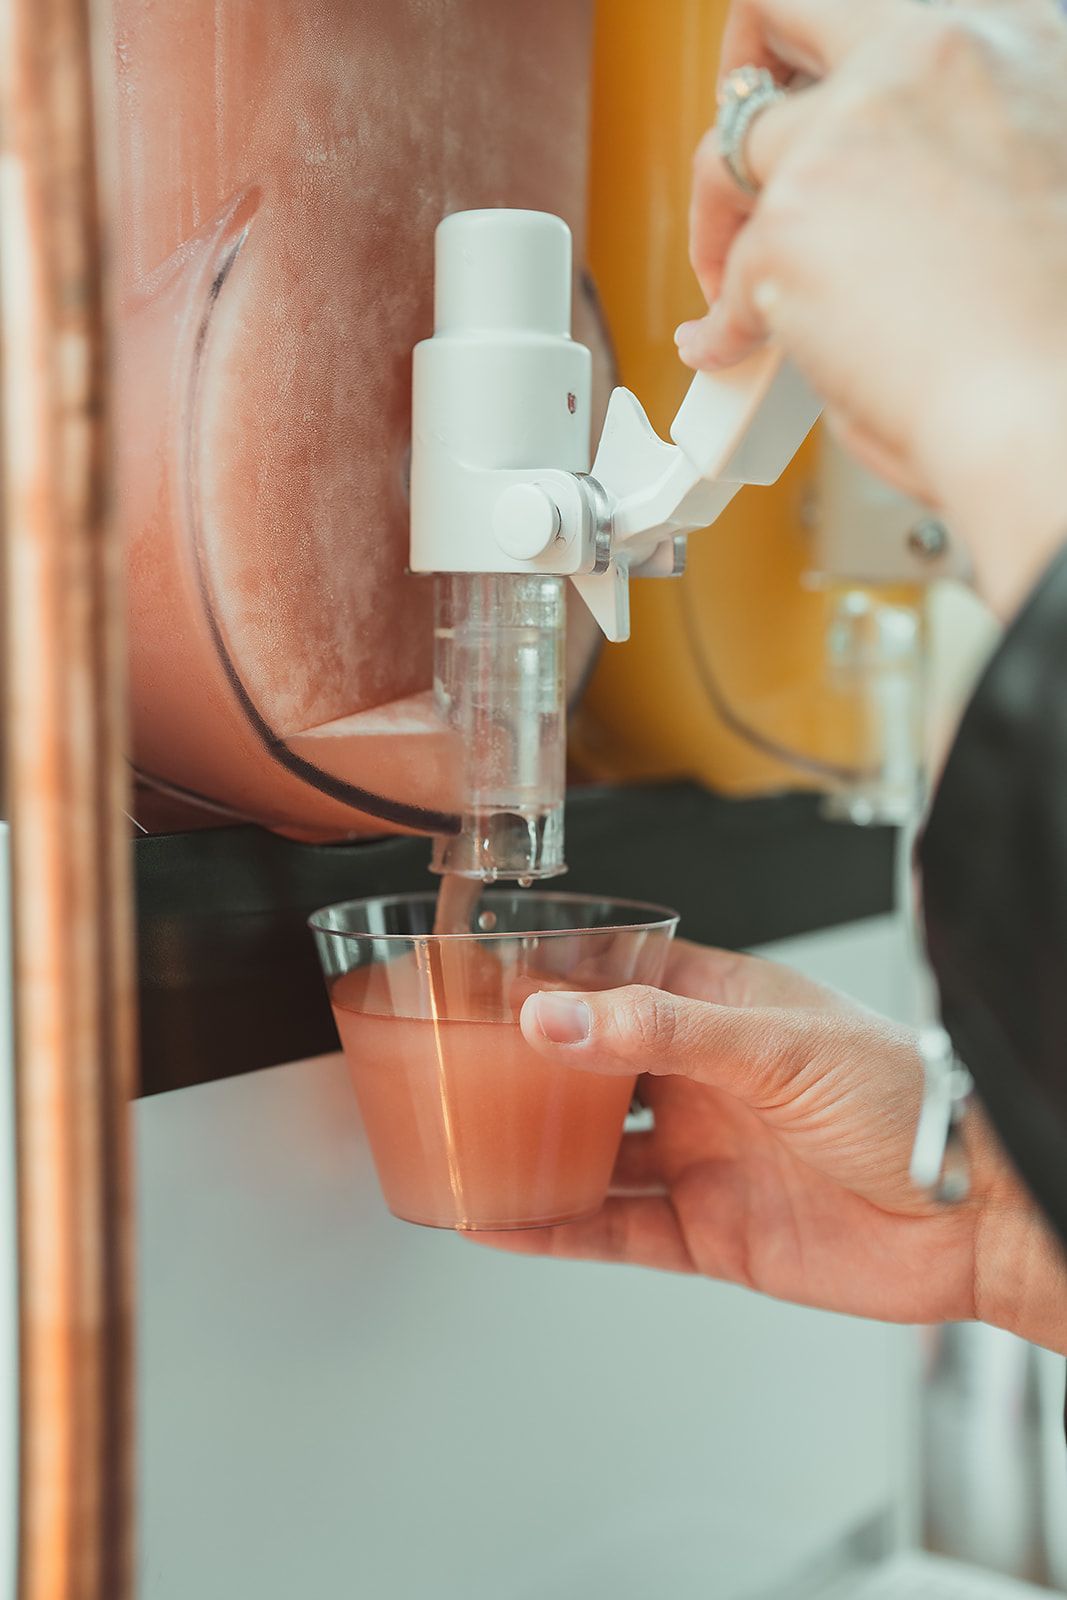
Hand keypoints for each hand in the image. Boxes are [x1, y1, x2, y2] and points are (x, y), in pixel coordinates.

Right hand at [476, 942, 1066, 1355]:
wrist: (973, 1214)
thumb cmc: (906, 1099)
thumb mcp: (777, 1044)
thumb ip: (662, 1032)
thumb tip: (557, 1016)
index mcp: (718, 1010)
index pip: (613, 979)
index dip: (547, 977)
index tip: (478, 977)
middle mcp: (701, 1081)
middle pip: (590, 1069)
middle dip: (524, 1066)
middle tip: (450, 1063)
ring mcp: (700, 1155)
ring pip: (591, 1152)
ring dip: (529, 1149)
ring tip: (460, 1141)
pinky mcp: (708, 1229)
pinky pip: (614, 1229)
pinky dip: (555, 1227)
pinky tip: (506, 1219)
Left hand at [677, 0, 1066, 616]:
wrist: (1058, 406)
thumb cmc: (1060, 332)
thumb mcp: (1044, 177)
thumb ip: (961, 149)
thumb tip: (880, 199)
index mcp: (1007, 40)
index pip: (883, 11)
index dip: (834, 61)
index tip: (817, 105)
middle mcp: (925, 59)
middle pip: (784, 10)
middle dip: (741, 75)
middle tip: (736, 161)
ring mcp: (850, 135)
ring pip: (729, 151)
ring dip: (718, 221)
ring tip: (729, 285)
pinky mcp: (792, 226)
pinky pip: (724, 272)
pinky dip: (719, 323)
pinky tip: (729, 351)